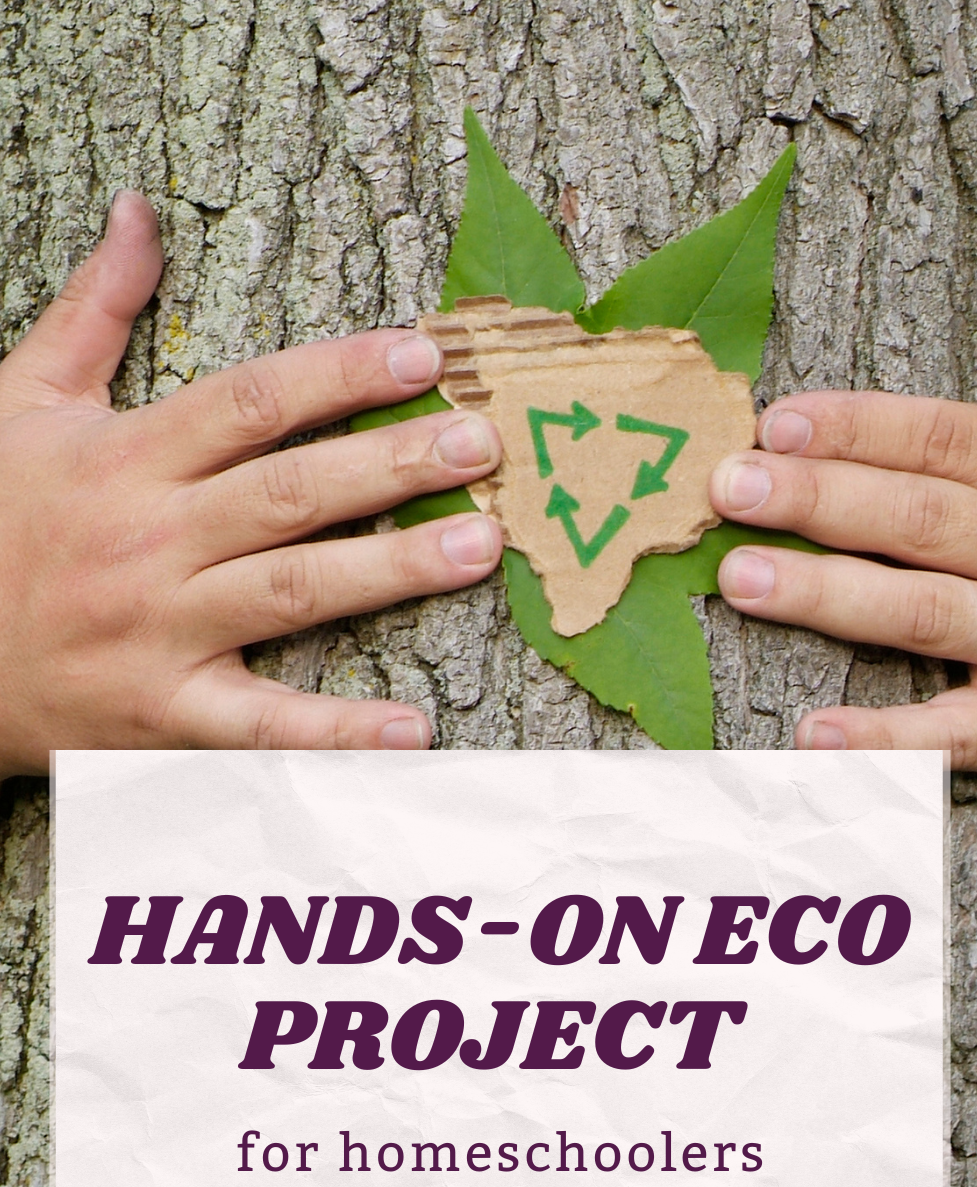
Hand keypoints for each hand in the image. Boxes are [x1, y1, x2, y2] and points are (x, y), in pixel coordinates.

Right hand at [0, 192, 503, 777]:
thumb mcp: (25, 402)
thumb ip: (93, 310)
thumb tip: (138, 213)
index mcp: (126, 457)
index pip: (251, 402)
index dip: (340, 375)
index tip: (424, 358)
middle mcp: (152, 539)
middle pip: (289, 492)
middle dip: (391, 462)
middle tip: (481, 444)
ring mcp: (161, 629)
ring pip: (292, 590)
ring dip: (393, 568)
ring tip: (479, 545)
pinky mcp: (164, 712)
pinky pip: (262, 728)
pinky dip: (338, 734)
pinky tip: (415, 730)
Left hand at [709, 390, 976, 768]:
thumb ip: (923, 483)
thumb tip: (785, 453)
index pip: (948, 440)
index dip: (861, 429)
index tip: (774, 426)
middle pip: (925, 518)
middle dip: (821, 498)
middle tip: (731, 488)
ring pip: (927, 610)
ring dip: (829, 594)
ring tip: (742, 578)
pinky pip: (952, 734)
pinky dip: (884, 737)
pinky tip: (813, 732)